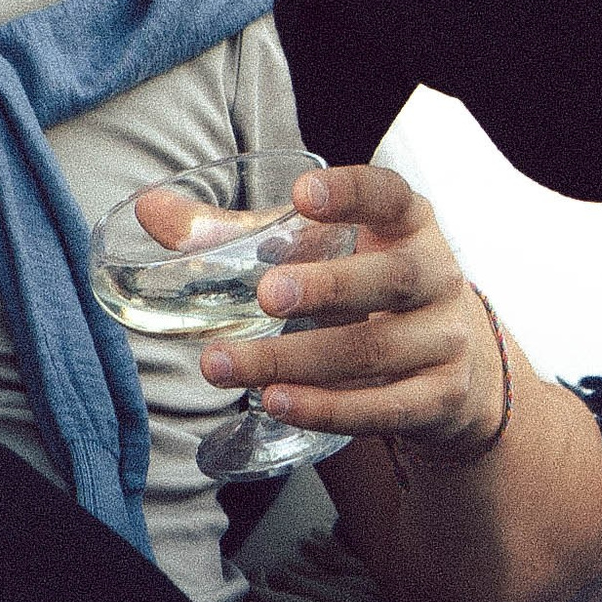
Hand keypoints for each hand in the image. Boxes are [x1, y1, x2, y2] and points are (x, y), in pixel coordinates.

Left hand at [203, 164, 506, 457]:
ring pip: (374, 352)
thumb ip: (236, 232)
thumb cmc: (365, 288)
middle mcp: (437, 276)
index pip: (389, 195)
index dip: (350, 191)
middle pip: (388, 278)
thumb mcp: (319, 252)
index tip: (302, 193)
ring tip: (232, 367)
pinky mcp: (439, 397)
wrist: (452, 362)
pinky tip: (279, 404)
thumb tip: (149, 211)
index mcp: (407, 223)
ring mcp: (444, 340)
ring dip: (298, 362)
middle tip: (265, 296)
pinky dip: (329, 410)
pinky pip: (384, 408)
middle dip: (326, 287)